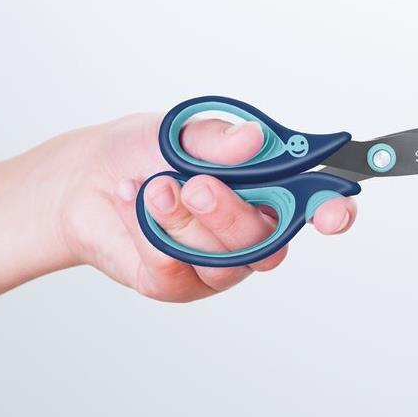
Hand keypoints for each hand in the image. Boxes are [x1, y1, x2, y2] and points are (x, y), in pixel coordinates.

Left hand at [55, 113, 357, 301]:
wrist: (85, 180)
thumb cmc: (144, 152)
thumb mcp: (180, 131)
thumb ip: (218, 139)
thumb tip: (252, 139)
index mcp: (268, 189)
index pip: (316, 207)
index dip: (332, 213)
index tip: (332, 214)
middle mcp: (251, 232)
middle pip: (267, 241)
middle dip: (230, 213)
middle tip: (195, 185)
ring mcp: (217, 264)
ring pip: (221, 260)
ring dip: (181, 221)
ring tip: (152, 188)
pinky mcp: (178, 285)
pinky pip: (174, 268)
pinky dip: (147, 230)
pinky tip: (133, 203)